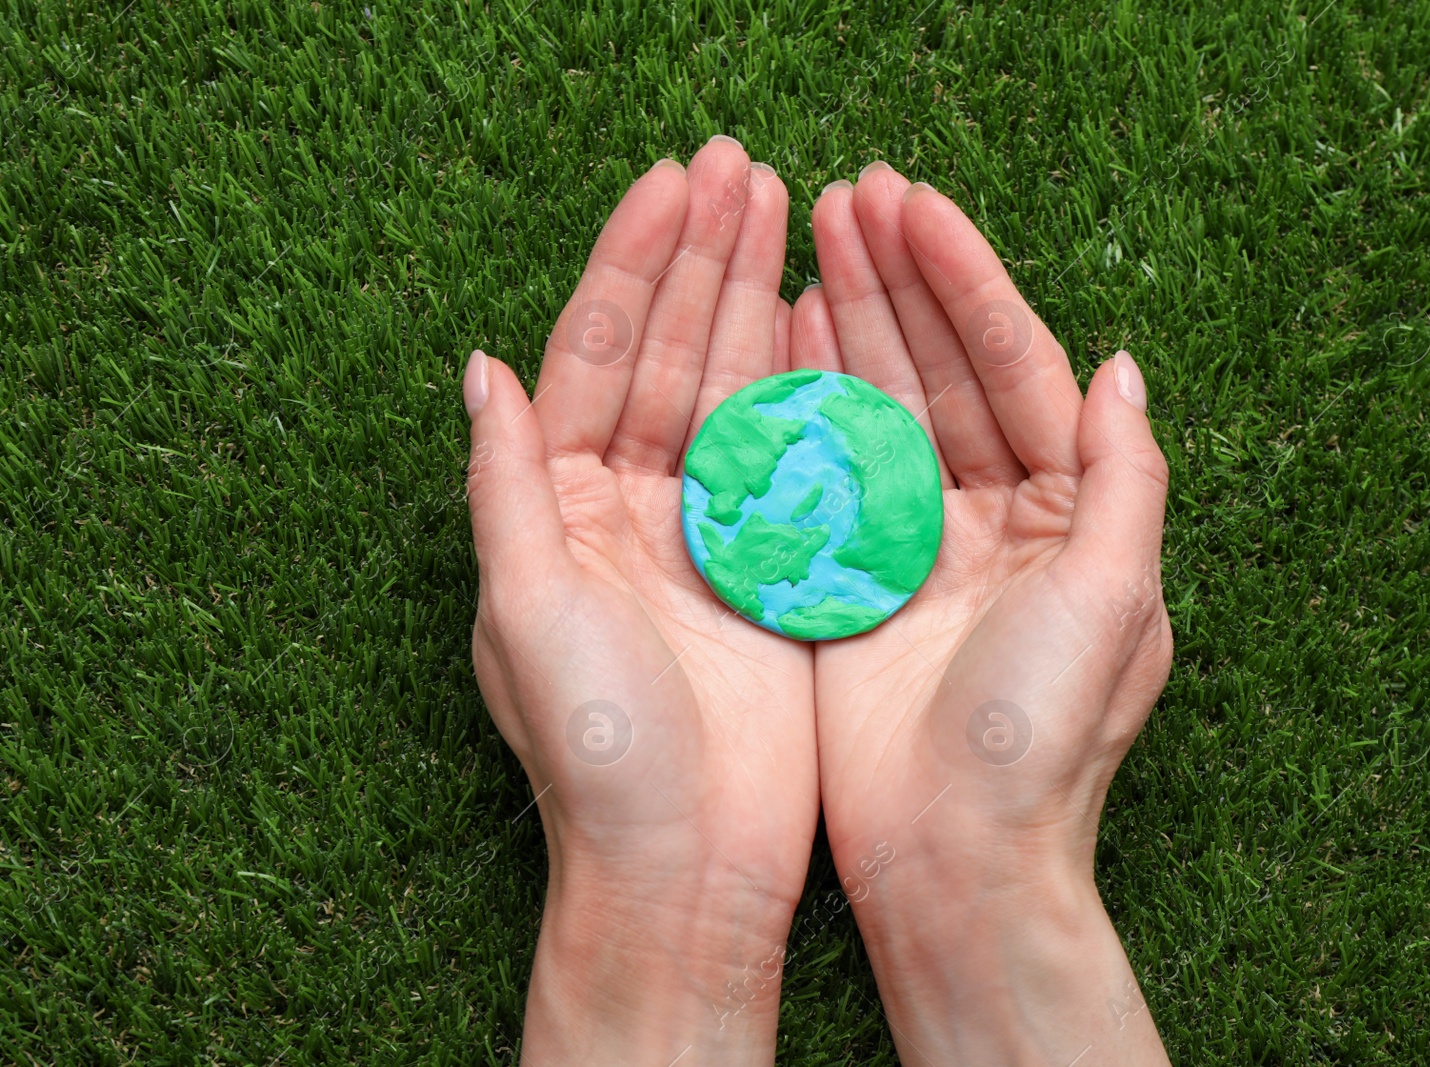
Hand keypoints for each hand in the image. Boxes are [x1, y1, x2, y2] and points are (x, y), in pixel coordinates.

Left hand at [463, 138, 815, 1064]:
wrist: (688, 863)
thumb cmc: (595, 748)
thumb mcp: (528, 609)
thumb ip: (507, 486)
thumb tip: (481, 367)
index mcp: (560, 505)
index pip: (594, 358)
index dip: (633, 268)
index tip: (673, 187)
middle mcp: (630, 508)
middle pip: (668, 357)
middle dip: (701, 262)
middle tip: (742, 170)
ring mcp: (707, 533)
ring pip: (732, 392)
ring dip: (753, 301)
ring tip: (787, 211)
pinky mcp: (773, 567)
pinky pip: (792, 456)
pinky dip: (807, 386)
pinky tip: (824, 318)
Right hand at [797, 164, 1172, 1064]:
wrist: (952, 862)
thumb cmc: (1043, 741)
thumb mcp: (1116, 602)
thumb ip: (1128, 476)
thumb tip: (1123, 363)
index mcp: (1067, 508)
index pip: (1016, 364)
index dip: (964, 279)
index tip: (910, 204)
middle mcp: (995, 514)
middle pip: (944, 369)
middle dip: (898, 280)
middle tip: (847, 194)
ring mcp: (917, 542)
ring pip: (883, 405)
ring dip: (850, 320)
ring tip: (809, 233)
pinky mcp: (853, 578)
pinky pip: (827, 469)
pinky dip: (804, 400)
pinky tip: (777, 333)